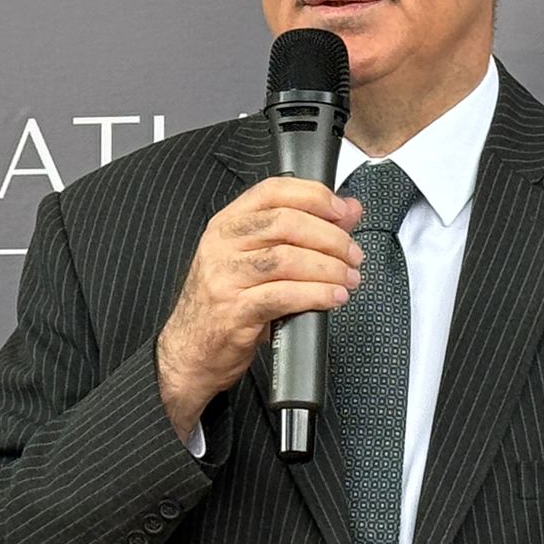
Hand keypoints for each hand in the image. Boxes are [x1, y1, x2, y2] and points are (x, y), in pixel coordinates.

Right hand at [157, 178, 362, 439]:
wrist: (190, 352)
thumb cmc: (226, 302)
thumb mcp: (259, 260)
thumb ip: (304, 232)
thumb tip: (351, 209)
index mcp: (227, 223)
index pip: (273, 190)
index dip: (315, 196)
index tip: (344, 212)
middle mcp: (222, 244)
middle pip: (286, 222)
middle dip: (331, 237)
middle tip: (354, 255)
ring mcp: (225, 277)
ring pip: (287, 258)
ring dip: (328, 267)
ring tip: (349, 278)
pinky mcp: (234, 310)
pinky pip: (284, 295)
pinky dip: (317, 294)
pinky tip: (334, 297)